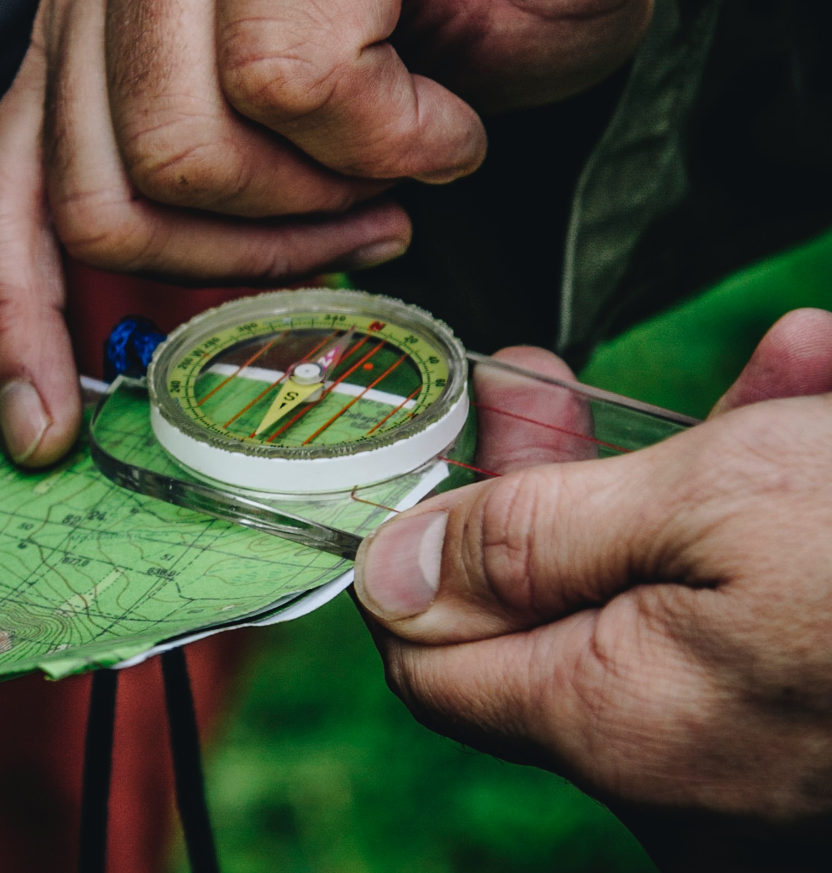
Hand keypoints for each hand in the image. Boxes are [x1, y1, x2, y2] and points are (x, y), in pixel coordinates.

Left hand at [0, 0, 650, 465]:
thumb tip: (173, 305)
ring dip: (324, 202)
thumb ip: (219, 196)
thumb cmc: (468, 1)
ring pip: (186, 161)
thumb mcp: (316, 108)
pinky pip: (297, 93)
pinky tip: (449, 106)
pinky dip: (401, 136)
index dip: (8, 320)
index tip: (41, 432)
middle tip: (357, 236)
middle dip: (236, 269)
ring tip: (411, 156)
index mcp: (97, 31)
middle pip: (95, 202)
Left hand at [355, 309, 831, 869]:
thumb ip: (533, 537)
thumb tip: (386, 566)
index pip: (430, 655)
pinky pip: (766, 632)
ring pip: (675, 604)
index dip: (424, 542)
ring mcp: (759, 774)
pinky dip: (782, 525)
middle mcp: (677, 781)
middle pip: (554, 617)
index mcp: (615, 727)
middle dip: (565, 479)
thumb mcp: (718, 500)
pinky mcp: (823, 737)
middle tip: (553, 380)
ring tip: (775, 372)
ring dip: (704, 473)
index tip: (454, 441)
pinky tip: (825, 408)